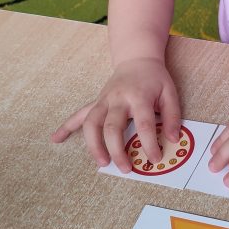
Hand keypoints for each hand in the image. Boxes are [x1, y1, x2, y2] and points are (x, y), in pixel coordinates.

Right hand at [50, 58, 180, 173]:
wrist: (137, 59)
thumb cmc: (155, 79)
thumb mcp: (170, 93)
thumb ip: (173, 116)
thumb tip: (173, 139)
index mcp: (139, 96)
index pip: (143, 124)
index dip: (149, 144)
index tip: (154, 159)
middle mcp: (118, 99)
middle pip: (112, 127)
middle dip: (116, 150)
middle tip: (126, 169)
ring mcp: (104, 100)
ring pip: (91, 123)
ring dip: (93, 145)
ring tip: (101, 162)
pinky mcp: (96, 102)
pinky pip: (78, 114)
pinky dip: (66, 126)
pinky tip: (56, 138)